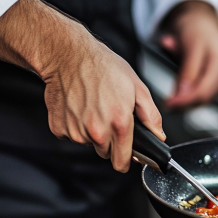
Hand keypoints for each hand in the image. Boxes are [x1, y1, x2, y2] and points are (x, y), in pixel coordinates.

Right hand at [0, 0, 164, 172]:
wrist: (69, 55)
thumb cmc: (104, 67)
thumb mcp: (138, 88)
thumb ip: (151, 116)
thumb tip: (159, 135)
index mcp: (119, 124)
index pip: (122, 162)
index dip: (127, 160)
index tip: (128, 156)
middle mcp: (96, 131)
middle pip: (106, 153)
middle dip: (110, 141)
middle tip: (110, 117)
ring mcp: (75, 130)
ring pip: (88, 144)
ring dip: (93, 132)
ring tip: (95, 108)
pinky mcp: (59, 127)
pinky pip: (71, 135)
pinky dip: (76, 125)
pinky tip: (80, 107)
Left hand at [159, 0, 217, 107]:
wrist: (202, 20)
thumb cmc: (195, 28)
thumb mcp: (189, 48)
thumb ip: (187, 72)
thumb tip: (181, 95)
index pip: (203, 91)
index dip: (184, 101)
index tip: (167, 105)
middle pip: (205, 98)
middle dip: (185, 103)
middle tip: (167, 105)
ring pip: (206, 99)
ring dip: (188, 101)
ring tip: (173, 96)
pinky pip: (207, 95)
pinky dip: (193, 96)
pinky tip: (182, 92)